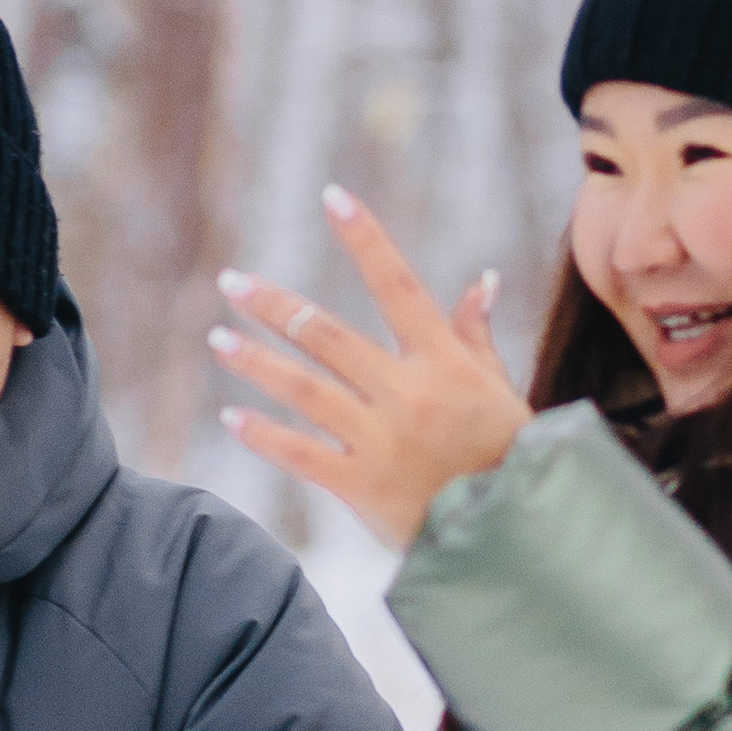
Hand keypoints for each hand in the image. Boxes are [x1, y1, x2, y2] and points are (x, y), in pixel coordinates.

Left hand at [212, 187, 528, 552]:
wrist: (515, 533)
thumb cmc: (510, 458)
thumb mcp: (500, 391)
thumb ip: (475, 337)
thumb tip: (482, 279)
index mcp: (443, 362)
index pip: (398, 284)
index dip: (366, 238)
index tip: (333, 197)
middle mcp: (406, 392)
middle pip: (327, 335)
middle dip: (274, 305)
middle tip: (230, 280)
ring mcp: (381, 440)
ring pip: (304, 389)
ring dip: (255, 361)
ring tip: (216, 337)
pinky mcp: (361, 487)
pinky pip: (301, 454)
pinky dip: (264, 435)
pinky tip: (231, 416)